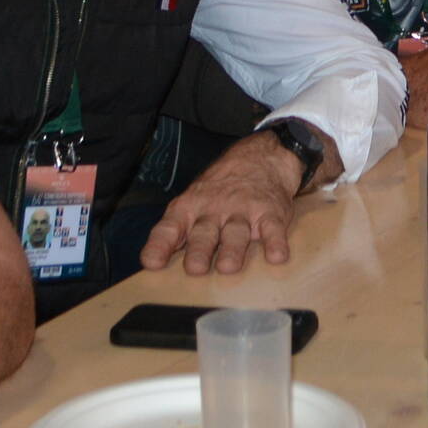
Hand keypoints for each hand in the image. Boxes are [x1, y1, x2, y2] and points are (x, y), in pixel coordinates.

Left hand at [143, 132, 317, 275]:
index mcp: (189, 209)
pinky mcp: (269, 212)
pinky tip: (276, 256)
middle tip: (194, 269)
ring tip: (228, 267)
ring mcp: (243, 211)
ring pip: (236, 232)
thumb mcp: (193, 201)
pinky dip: (275, 242)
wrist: (259, 158)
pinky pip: (272, 228)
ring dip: (232, 249)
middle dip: (199, 250)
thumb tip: (155, 263)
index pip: (169, 228)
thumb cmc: (220, 189)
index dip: (159, 245)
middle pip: (204, 233)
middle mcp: (213, 210)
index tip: (151, 263)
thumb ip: (178, 230)